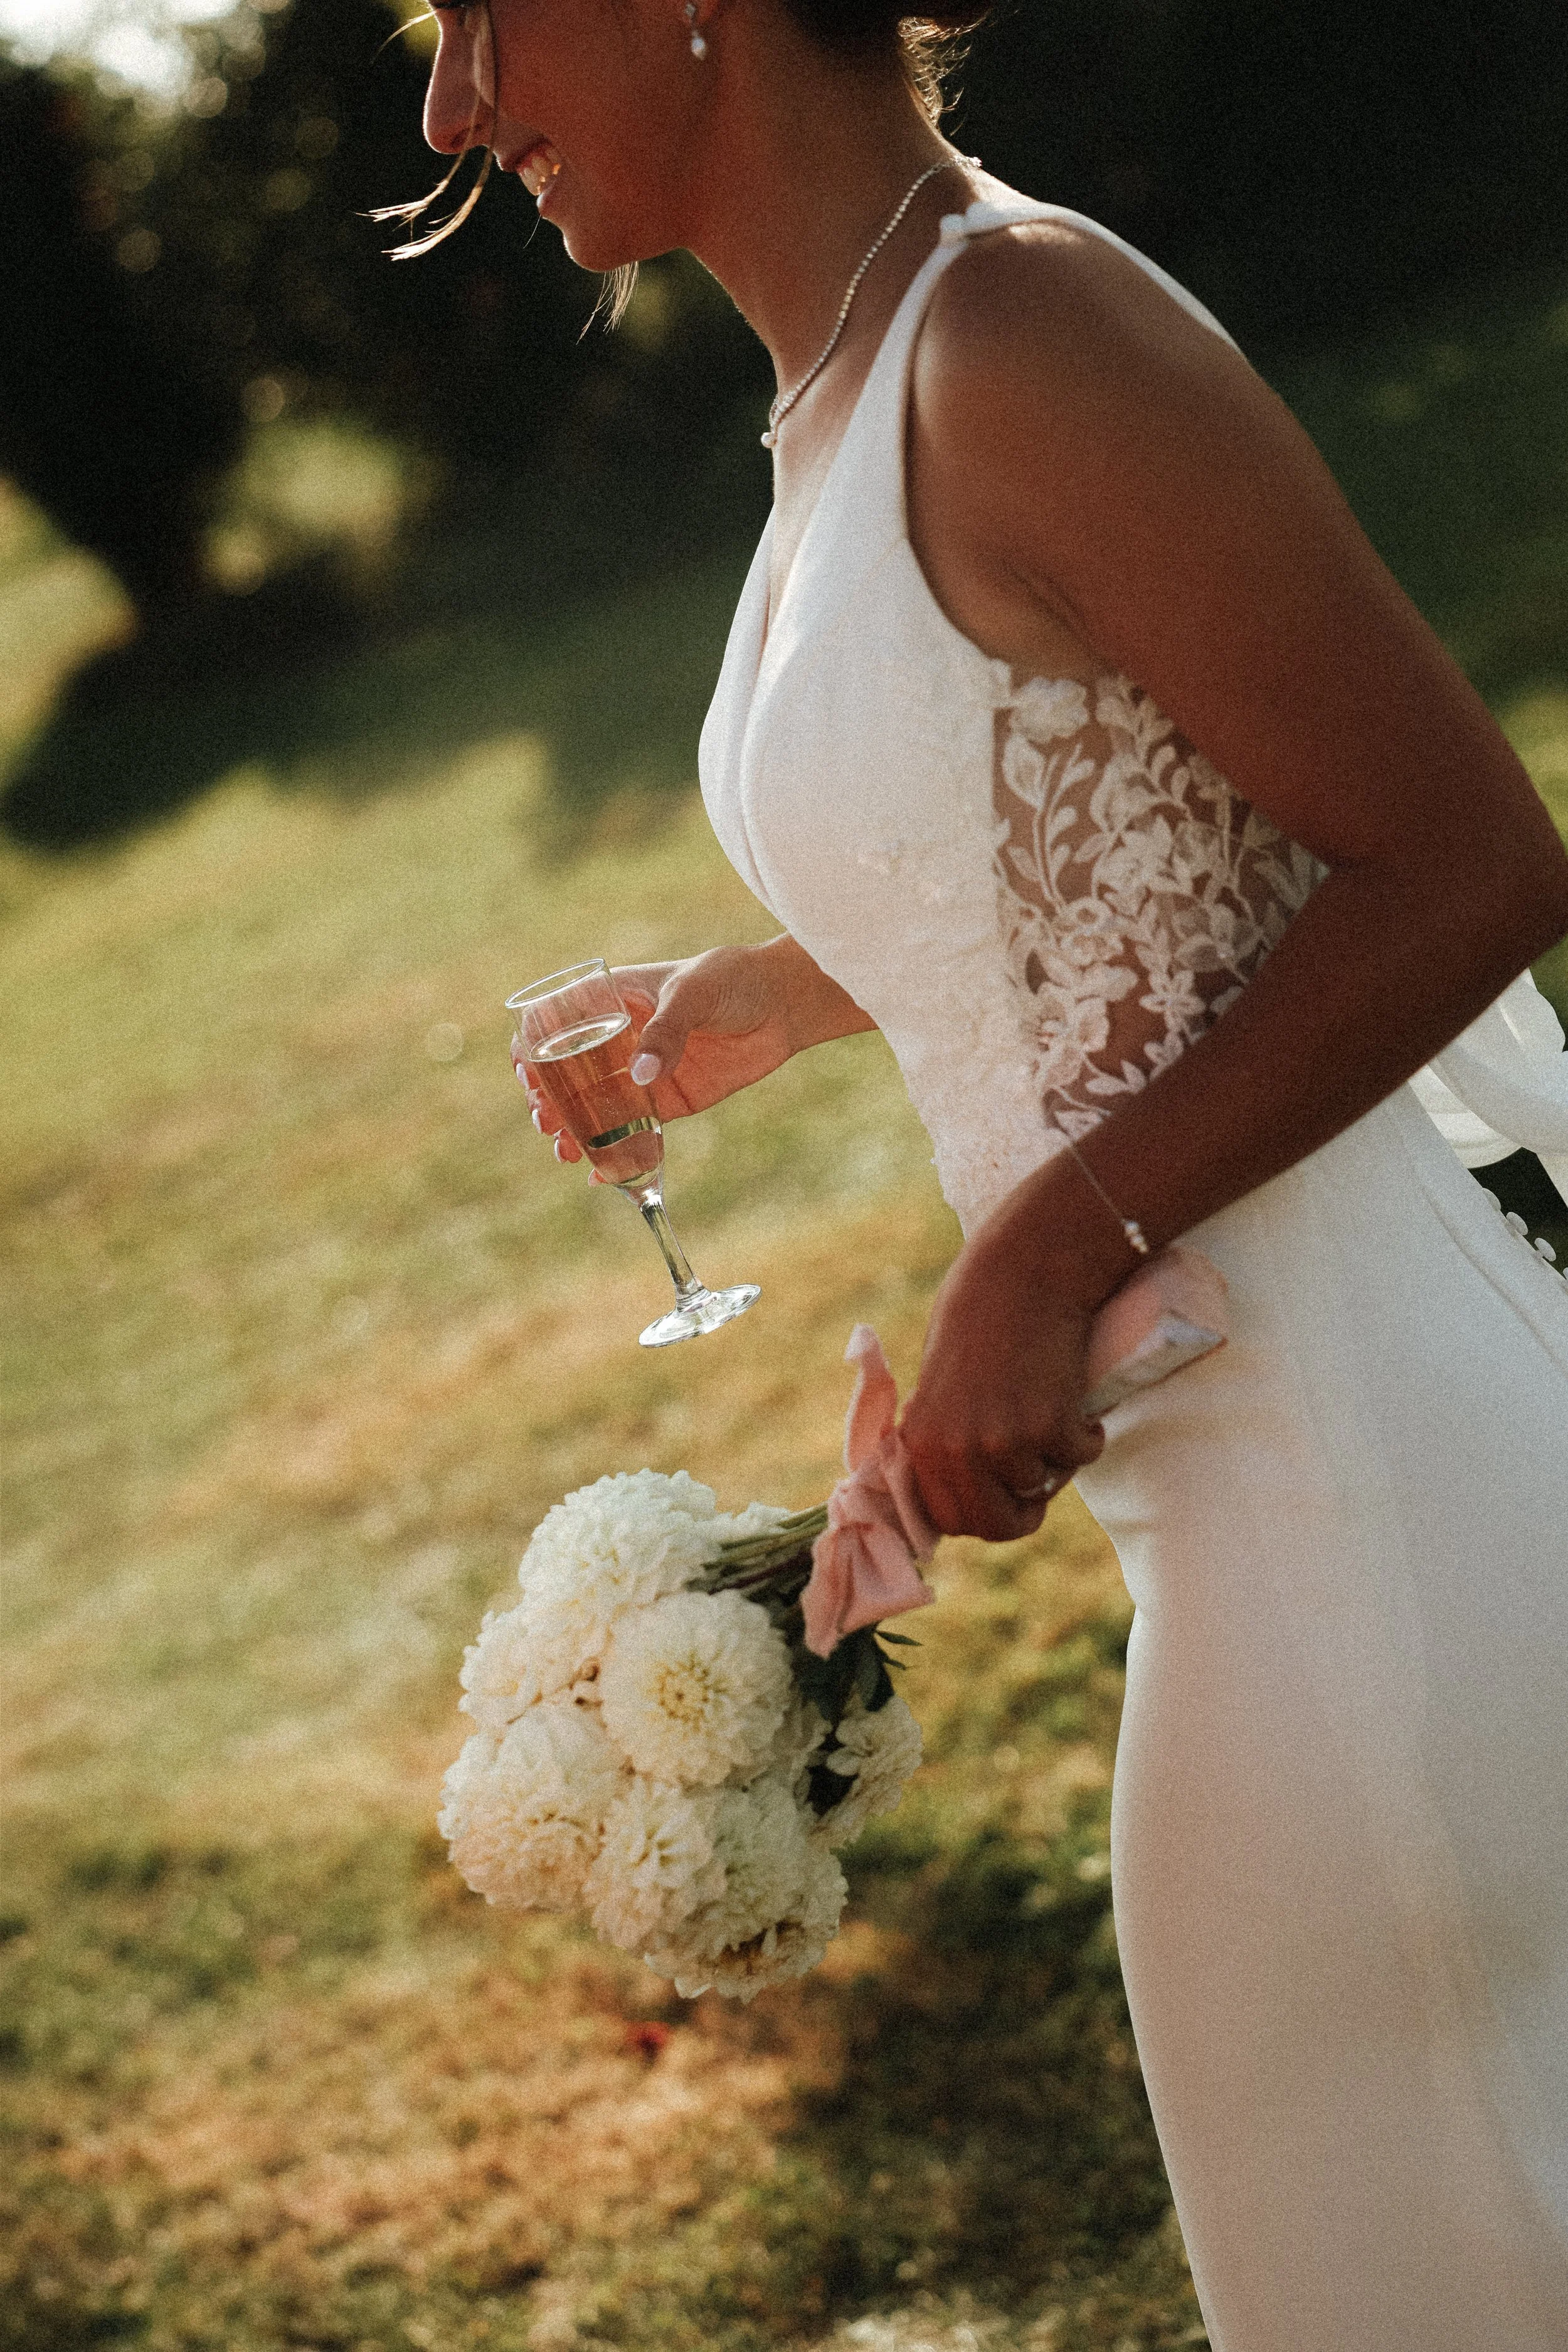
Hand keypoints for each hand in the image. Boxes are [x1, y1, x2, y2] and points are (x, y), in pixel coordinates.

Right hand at [515, 939, 860, 1168]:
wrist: (784, 1005)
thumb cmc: (732, 980)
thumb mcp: (693, 994)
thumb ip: (668, 1031)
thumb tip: (639, 1077)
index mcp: (612, 1000)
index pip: (555, 1022)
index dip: (532, 1047)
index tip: (526, 1071)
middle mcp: (618, 1040)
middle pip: (566, 1074)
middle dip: (547, 1098)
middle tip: (545, 1119)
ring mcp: (641, 1074)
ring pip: (594, 1107)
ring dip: (573, 1129)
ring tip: (563, 1149)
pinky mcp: (668, 1103)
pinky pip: (634, 1132)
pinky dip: (616, 1154)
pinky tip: (599, 1175)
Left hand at [898, 1204, 1110, 1541]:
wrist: (1021, 1273)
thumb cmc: (978, 1320)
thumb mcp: (939, 1388)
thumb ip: (943, 1442)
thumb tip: (960, 1498)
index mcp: (919, 1441)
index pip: (947, 1520)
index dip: (981, 1514)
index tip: (1004, 1497)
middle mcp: (955, 1450)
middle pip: (996, 1524)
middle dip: (1024, 1510)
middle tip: (1042, 1477)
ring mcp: (1002, 1443)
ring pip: (1042, 1487)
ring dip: (1055, 1457)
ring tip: (1051, 1406)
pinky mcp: (1049, 1427)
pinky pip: (1080, 1457)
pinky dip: (1087, 1434)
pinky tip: (1074, 1398)